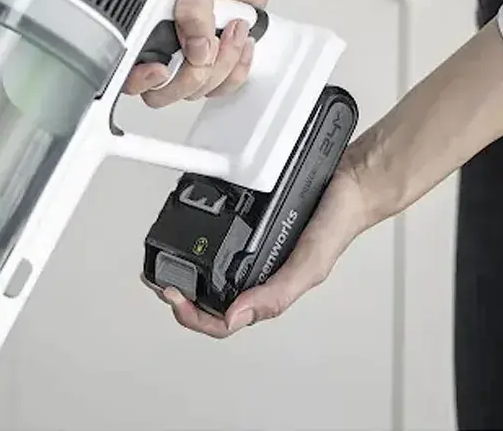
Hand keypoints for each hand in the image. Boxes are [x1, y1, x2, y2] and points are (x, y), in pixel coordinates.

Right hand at [123, 0, 269, 106]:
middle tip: (210, 47)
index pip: (130, 69)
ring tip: (234, 29)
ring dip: (223, 65)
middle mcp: (165, 43)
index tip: (163, 69)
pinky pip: (222, 87)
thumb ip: (194, 8)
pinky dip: (238, 70)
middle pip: (164, 91)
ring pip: (198, 90)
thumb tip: (197, 48)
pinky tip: (242, 43)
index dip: (143, 79)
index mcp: (149, 22)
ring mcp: (190, 56)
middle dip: (193, 76)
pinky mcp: (215, 63)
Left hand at [145, 143, 376, 337]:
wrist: (347, 181)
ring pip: (210, 270)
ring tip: (163, 263)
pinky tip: (187, 231)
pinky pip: (218, 238)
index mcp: (268, 289)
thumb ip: (276, 293)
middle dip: (179, 296)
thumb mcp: (310, 265)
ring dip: (184, 271)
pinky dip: (198, 239)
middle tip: (156, 280)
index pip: (223, 320)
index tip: (173, 294)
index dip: (193, 315)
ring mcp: (250, 248)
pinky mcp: (247, 223)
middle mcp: (256, 271)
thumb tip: (235, 317)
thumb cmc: (335, 224)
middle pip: (209, 298)